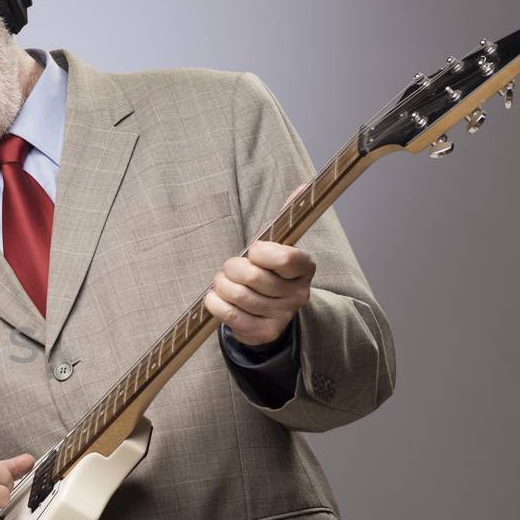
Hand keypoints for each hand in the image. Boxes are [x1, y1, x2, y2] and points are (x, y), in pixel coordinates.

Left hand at [204, 183, 315, 346]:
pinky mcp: (263, 333)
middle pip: (253, 276)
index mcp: (305, 268)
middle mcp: (298, 294)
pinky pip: (229, 315)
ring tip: (222, 283)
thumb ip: (287, 218)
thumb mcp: (279, 246)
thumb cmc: (269, 272)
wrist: (269, 313)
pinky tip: (216, 298)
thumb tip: (303, 187)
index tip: (253, 251)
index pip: (285, 258)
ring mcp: (282, 316)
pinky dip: (215, 303)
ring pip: (239, 295)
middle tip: (230, 268)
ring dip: (220, 285)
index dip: (261, 252)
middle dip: (232, 268)